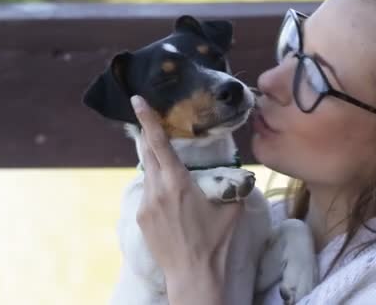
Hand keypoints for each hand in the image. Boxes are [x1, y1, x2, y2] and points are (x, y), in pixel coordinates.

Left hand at [130, 95, 241, 304]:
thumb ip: (230, 185)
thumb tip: (238, 174)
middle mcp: (156, 190)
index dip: (147, 119)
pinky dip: (157, 186)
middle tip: (152, 123)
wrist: (193, 274)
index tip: (137, 100)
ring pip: (147, 174)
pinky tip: (171, 200)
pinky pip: (147, 192)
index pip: (158, 143)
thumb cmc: (215, 241)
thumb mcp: (231, 208)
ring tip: (173, 174)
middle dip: (149, 136)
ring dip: (157, 166)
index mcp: (177, 182)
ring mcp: (146, 205)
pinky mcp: (141, 218)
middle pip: (147, 153)